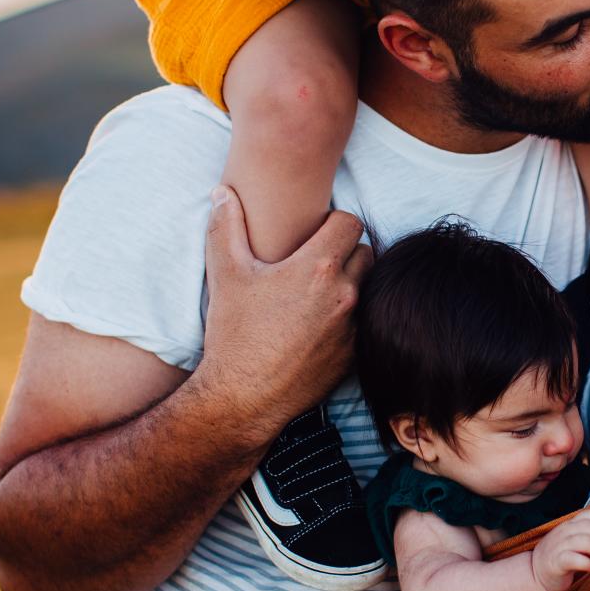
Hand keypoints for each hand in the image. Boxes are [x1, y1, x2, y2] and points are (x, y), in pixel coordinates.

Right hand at [195, 186, 370, 445]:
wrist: (244, 398)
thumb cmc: (234, 334)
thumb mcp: (225, 275)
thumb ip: (226, 226)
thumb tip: (223, 192)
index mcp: (318, 267)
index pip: (350, 221)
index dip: (332, 222)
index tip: (313, 232)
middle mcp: (345, 294)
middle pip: (364, 251)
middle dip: (344, 251)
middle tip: (315, 261)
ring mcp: (354, 326)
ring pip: (366, 288)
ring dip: (349, 284)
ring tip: (317, 292)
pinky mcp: (354, 354)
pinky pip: (362, 322)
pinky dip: (348, 317)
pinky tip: (319, 324)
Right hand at [529, 510, 589, 590]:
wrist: (536, 574)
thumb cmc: (561, 557)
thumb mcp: (573, 539)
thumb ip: (588, 532)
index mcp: (569, 524)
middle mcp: (564, 532)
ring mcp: (559, 546)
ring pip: (586, 541)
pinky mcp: (556, 563)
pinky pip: (575, 559)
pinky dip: (588, 564)